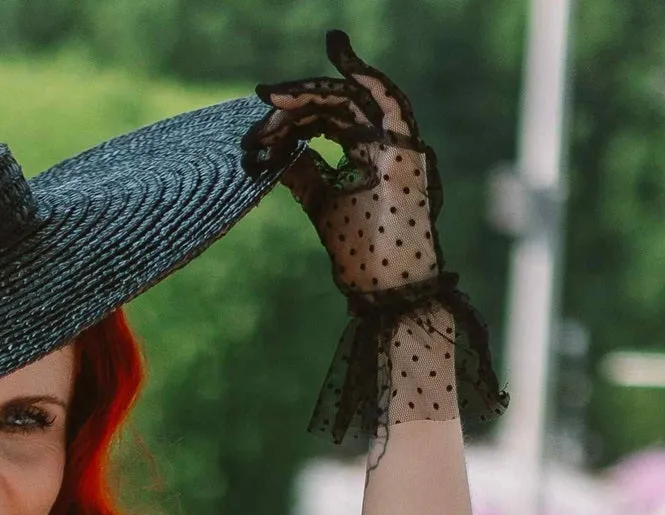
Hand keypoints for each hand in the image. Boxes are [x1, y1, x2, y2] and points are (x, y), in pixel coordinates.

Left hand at [255, 30, 445, 298]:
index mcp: (366, 151)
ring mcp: (398, 145)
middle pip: (336, 103)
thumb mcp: (322, 204)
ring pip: (353, 98)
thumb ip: (304, 173)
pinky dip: (363, 81)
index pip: (327, 117)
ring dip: (312, 94)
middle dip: (294, 105)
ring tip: (274, 96)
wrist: (386, 293)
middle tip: (260, 107)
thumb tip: (275, 151)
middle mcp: (384, 142)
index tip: (256, 133)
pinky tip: (328, 72)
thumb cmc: (360, 255)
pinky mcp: (408, 153)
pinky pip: (389, 103)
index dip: (292, 117)